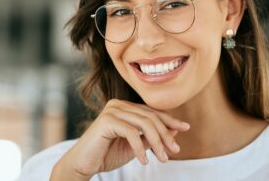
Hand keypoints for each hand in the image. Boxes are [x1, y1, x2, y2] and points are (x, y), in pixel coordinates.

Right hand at [52, 99, 189, 178]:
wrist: (83, 164)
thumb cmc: (107, 154)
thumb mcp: (136, 146)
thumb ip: (151, 137)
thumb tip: (175, 130)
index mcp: (124, 107)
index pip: (152, 112)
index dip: (170, 120)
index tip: (185, 127)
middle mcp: (118, 104)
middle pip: (150, 117)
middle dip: (165, 134)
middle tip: (175, 150)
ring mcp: (112, 110)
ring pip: (144, 124)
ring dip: (157, 142)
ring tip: (164, 158)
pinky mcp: (107, 120)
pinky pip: (132, 133)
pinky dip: (140, 148)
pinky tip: (144, 161)